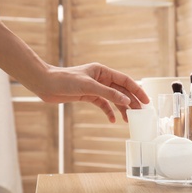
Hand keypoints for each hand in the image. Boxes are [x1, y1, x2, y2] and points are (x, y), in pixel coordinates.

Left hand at [35, 63, 149, 122]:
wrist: (45, 84)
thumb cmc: (65, 80)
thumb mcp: (89, 86)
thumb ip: (109, 94)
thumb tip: (126, 101)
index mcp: (103, 71)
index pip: (125, 81)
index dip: (137, 90)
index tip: (146, 101)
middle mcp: (101, 78)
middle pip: (121, 91)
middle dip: (131, 101)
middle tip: (141, 113)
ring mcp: (95, 88)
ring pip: (113, 99)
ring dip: (121, 109)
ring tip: (129, 119)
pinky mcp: (88, 96)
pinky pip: (103, 105)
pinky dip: (108, 112)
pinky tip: (112, 120)